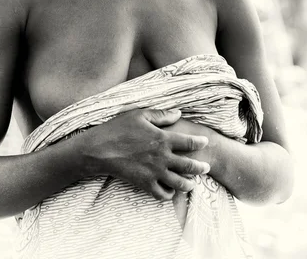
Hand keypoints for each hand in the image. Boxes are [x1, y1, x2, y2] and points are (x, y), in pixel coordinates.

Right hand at [81, 108, 209, 200]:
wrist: (100, 148)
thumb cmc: (119, 128)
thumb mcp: (140, 114)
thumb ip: (161, 115)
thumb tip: (178, 113)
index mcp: (162, 138)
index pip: (189, 142)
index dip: (199, 143)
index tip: (205, 142)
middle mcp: (162, 157)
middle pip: (189, 166)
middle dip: (200, 167)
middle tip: (206, 167)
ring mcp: (154, 172)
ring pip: (179, 183)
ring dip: (189, 184)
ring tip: (192, 183)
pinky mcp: (144, 184)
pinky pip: (162, 194)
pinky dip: (169, 194)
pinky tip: (170, 190)